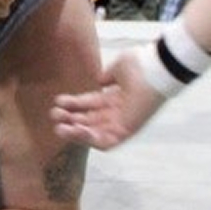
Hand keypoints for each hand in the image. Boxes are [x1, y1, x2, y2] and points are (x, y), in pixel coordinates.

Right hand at [50, 49, 166, 148]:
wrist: (156, 70)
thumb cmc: (140, 66)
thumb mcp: (118, 69)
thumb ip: (108, 76)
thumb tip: (100, 81)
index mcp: (114, 97)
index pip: (89, 104)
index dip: (73, 103)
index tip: (58, 101)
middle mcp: (117, 112)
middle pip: (88, 120)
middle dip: (69, 119)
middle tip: (54, 114)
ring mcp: (121, 123)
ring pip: (93, 134)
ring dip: (75, 132)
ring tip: (59, 128)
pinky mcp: (126, 132)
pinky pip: (105, 142)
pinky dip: (89, 139)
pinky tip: (76, 131)